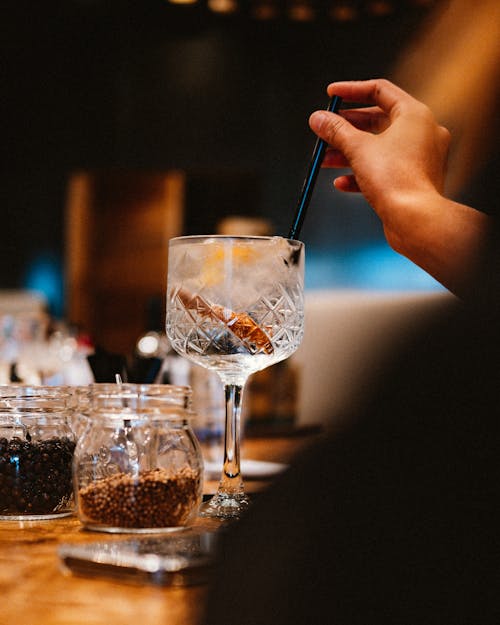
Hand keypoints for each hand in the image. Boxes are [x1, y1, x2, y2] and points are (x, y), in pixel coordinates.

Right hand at [309, 79, 450, 231]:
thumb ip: (336, 131)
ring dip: (348, 152)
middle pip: (377, 121)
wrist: (415, 220)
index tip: (332, 95)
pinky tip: (342, 181)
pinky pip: (384, 170)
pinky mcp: (412, 180)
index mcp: (415, 115)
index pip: (380, 90)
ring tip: (326, 159)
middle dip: (346, 128)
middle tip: (325, 130)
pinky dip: (362, 173)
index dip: (351, 90)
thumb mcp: (358, 149)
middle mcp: (422, 134)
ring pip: (378, 148)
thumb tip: (319, 119)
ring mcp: (419, 158)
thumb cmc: (398, 182)